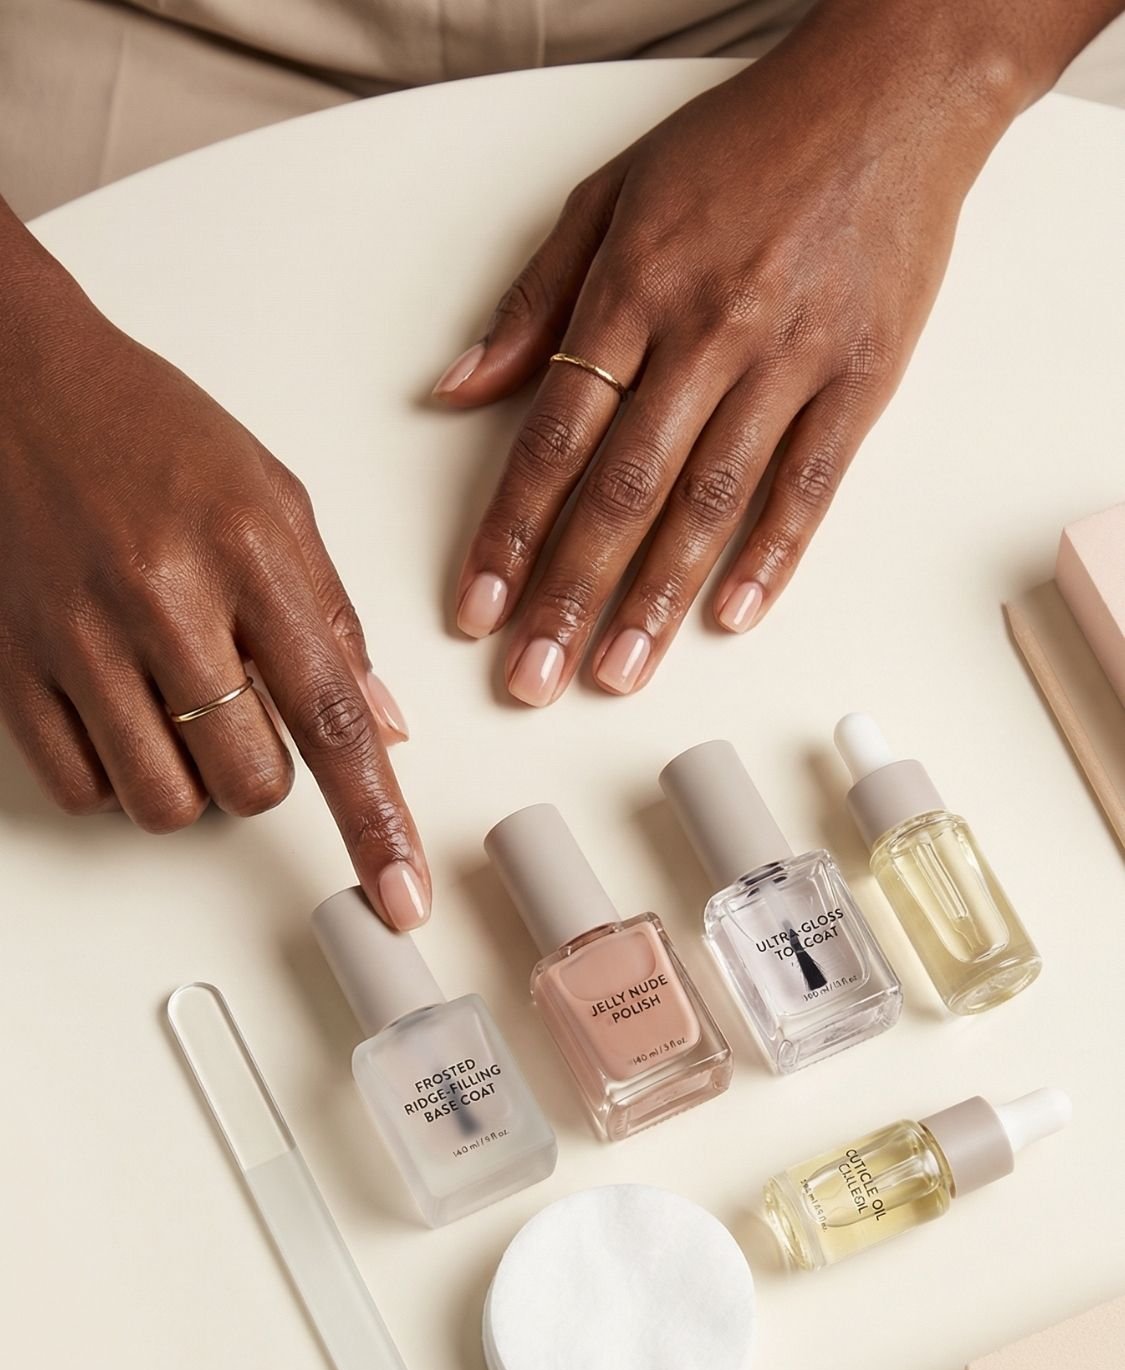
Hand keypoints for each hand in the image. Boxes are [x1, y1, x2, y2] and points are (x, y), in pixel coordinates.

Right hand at [0, 225, 428, 929]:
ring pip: (166, 804)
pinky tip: (118, 715)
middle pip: (248, 781)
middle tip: (239, 704)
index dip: (375, 822)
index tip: (401, 895)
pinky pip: (83, 791)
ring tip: (176, 709)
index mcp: (248, 551)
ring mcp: (79, 637)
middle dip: (261, 771)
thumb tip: (385, 732)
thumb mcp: (272, 500)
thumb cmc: (147, 430)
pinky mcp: (12, 666)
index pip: (333, 719)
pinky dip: (114, 778)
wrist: (13, 380)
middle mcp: (162, 597)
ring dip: (189, 783)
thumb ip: (332, 621)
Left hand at [436, 8, 1013, 702]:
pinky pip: (809, 483)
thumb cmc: (748, 143)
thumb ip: (533, 302)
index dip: (509, 533)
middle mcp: (707, 329)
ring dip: (657, 599)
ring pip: (710, 500)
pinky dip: (771, 555)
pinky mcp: (860, 378)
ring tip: (617, 672)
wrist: (890, 94)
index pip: (552, 436)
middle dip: (569, 596)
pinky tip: (730, 616)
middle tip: (533, 679)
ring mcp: (789, 359)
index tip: (476, 609)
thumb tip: (457, 390)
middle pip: (622, 488)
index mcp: (633, 286)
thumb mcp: (612, 195)